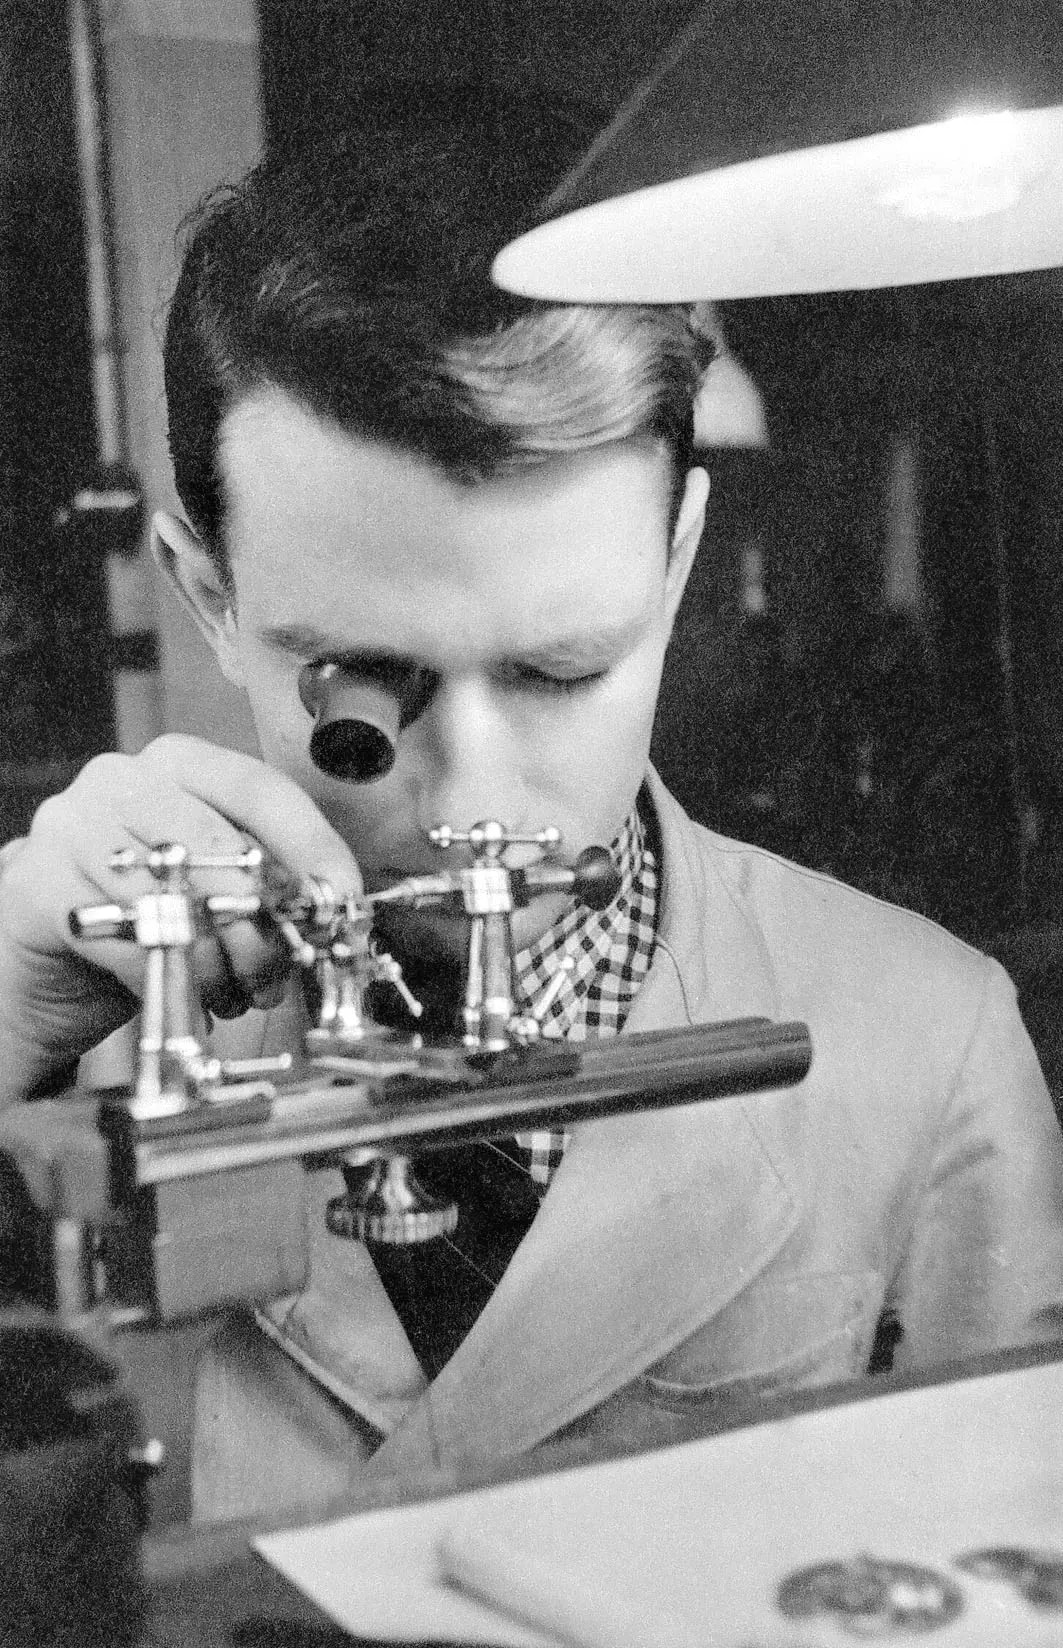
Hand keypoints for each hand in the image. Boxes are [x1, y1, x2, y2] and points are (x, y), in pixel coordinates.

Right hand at [0, 735, 360, 1101]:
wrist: (46, 962)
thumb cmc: (143, 918)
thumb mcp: (216, 891)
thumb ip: (267, 886)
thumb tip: (327, 909)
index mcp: (178, 764)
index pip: (260, 789)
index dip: (310, 846)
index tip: (341, 898)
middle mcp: (121, 779)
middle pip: (217, 844)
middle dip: (261, 922)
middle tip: (277, 974)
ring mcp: (71, 824)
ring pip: (173, 894)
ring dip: (216, 961)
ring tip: (232, 994)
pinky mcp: (38, 883)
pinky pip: (125, 936)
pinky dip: (165, 977)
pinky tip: (183, 999)